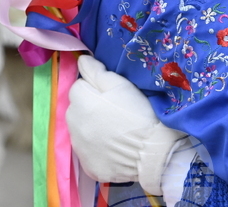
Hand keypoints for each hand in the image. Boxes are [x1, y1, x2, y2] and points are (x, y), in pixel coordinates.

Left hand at [66, 55, 185, 194]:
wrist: (154, 152)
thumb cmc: (138, 113)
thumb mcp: (120, 85)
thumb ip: (96, 71)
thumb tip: (82, 60)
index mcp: (81, 101)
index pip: (78, 87)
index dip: (95, 88)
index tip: (112, 94)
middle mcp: (73, 125)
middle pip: (76, 109)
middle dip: (89, 107)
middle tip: (113, 111)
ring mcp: (80, 148)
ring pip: (80, 131)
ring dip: (90, 128)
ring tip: (114, 130)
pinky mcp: (89, 166)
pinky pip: (88, 153)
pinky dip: (96, 149)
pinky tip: (113, 147)